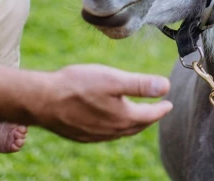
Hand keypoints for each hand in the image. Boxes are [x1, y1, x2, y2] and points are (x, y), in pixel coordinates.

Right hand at [34, 64, 171, 141]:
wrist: (44, 101)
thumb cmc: (78, 86)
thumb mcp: (113, 79)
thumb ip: (141, 84)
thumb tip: (165, 86)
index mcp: (123, 118)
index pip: (150, 115)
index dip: (161, 108)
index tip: (169, 104)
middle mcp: (112, 131)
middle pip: (137, 125)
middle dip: (149, 118)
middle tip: (157, 110)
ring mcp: (96, 135)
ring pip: (122, 131)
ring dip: (133, 123)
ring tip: (137, 116)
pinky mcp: (82, 135)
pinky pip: (106, 133)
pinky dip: (116, 127)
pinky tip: (110, 120)